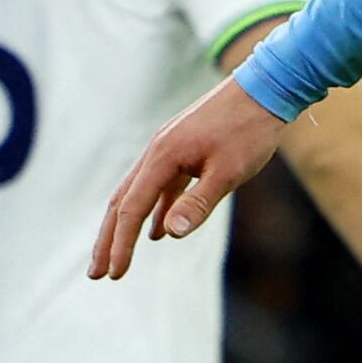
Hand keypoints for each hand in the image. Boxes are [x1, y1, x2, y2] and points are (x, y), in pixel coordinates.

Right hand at [96, 80, 287, 279]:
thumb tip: (168, 235)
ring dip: (125, 226)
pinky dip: (153, 210)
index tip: (115, 274)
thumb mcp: (227, 172)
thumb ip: (198, 204)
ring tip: (117, 256)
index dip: (121, 244)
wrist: (265, 88)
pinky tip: (156, 232)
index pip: (132, 209)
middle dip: (108, 240)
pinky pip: (158, 186)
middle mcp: (156, 152)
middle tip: (96, 273)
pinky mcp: (180, 149)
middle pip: (121, 202)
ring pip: (136, 194)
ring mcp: (166, 149)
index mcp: (162, 157)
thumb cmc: (249, 131)